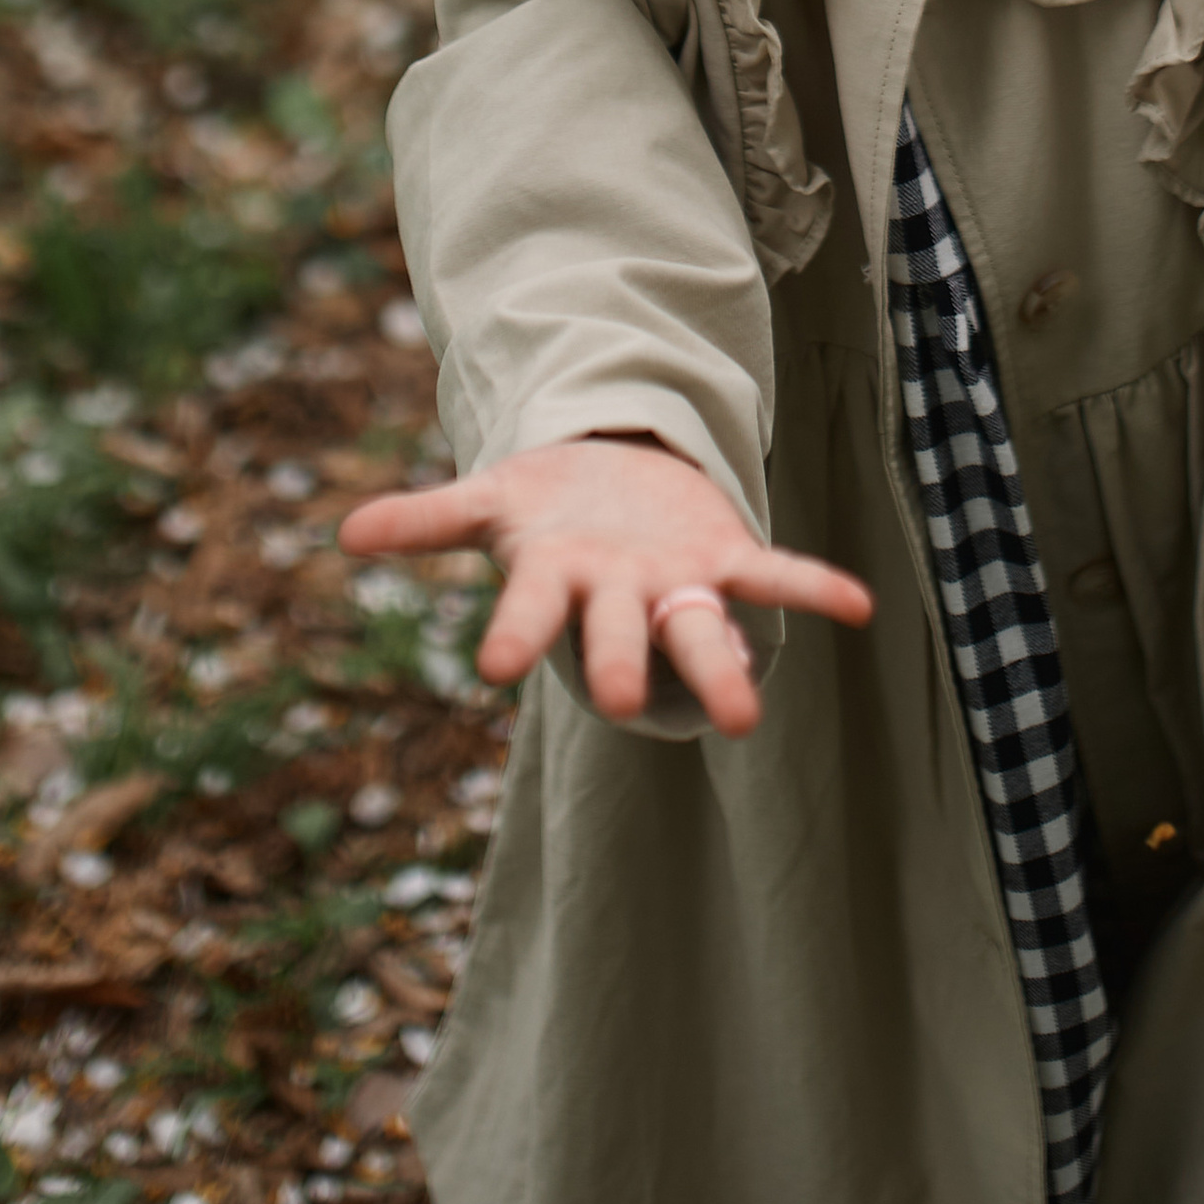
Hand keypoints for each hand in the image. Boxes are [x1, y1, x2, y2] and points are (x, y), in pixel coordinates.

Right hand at [339, 434, 872, 738]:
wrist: (611, 481)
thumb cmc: (546, 509)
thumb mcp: (490, 500)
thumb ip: (426, 519)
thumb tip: (343, 532)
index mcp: (554, 578)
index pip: (529, 610)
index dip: (515, 632)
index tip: (491, 665)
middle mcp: (616, 594)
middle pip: (618, 633)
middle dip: (620, 664)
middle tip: (623, 704)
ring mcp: (673, 582)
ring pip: (696, 630)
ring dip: (717, 669)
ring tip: (745, 721)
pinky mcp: (725, 557)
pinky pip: (775, 573)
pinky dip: (814, 588)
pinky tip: (861, 605)